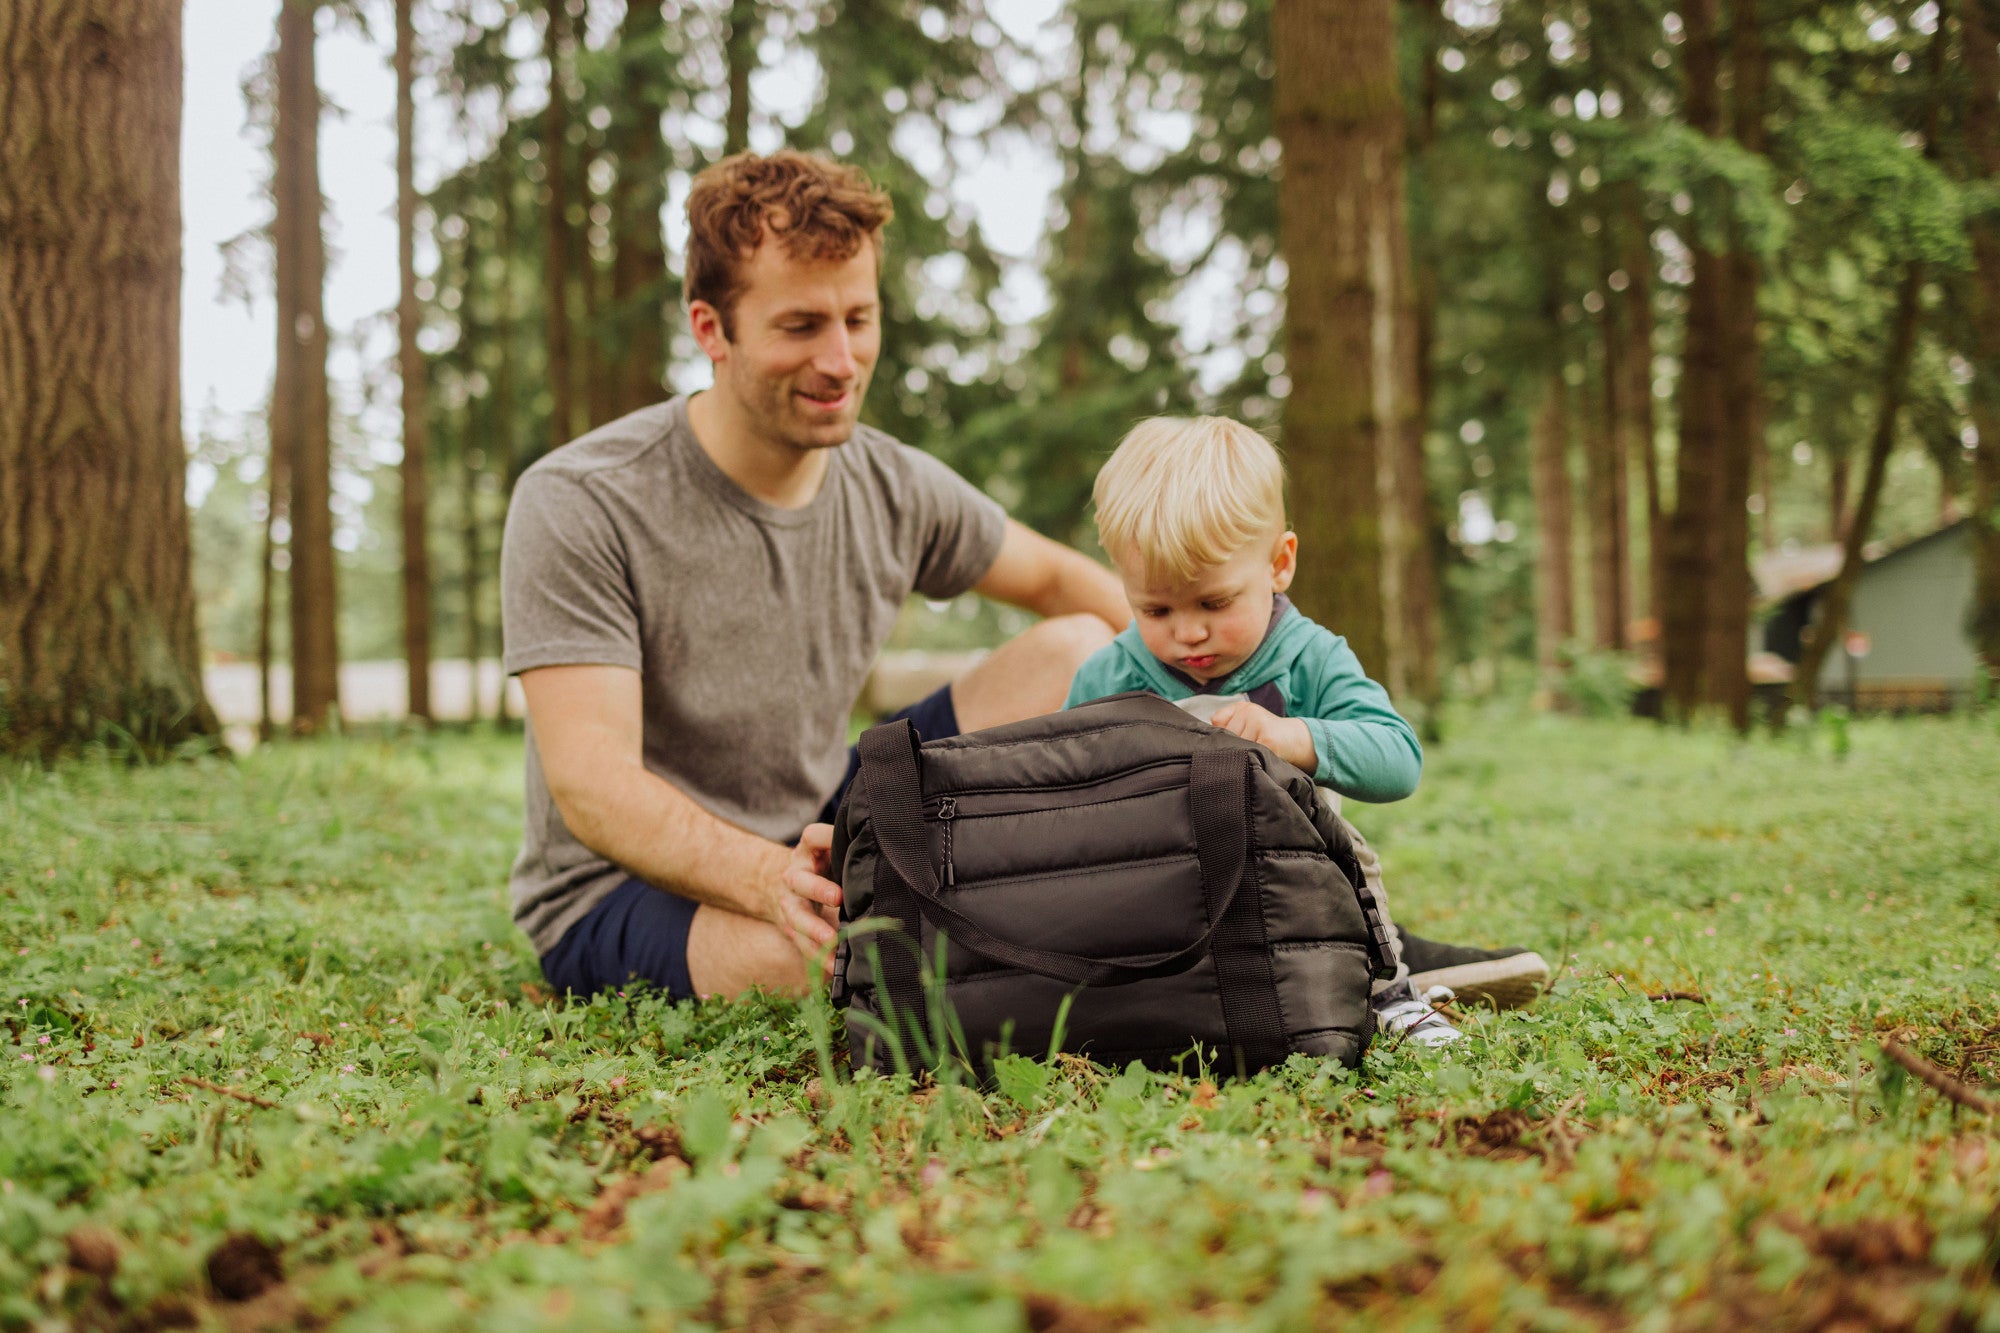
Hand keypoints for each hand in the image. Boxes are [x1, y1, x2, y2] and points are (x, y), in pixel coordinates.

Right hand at [766, 823, 842, 974]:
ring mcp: (789, 904)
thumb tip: (881, 841)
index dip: (826, 839)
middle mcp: (794, 876)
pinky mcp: (791, 929)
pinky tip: (834, 967)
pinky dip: (818, 957)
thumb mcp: (825, 847)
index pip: (813, 837)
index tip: (841, 844)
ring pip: (797, 918)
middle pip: (800, 881)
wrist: (776, 885)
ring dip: (814, 930)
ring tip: (833, 941)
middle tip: (837, 898)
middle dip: (818, 889)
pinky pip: (802, 944)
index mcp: (806, 851)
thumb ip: (844, 844)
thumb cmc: (817, 864)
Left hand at [1209, 701, 1316, 771]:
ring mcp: (1259, 724)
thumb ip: (1227, 726)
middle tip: (1243, 752)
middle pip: (1226, 737)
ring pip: (1236, 747)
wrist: (1296, 740)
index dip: (1221, 735)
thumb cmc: (1266, 734)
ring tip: (1253, 755)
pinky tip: (1259, 760)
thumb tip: (1204, 740)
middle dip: (1230, 747)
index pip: (1218, 722)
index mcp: (1242, 707)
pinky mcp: (1268, 740)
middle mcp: (1250, 712)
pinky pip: (1249, 755)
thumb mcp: (1248, 722)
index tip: (1230, 741)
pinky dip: (1252, 761)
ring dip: (1240, 756)